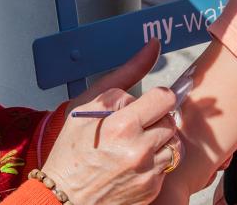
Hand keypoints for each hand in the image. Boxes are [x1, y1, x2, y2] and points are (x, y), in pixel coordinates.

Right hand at [44, 41, 181, 204]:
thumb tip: (153, 45)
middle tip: (134, 125)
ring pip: (173, 143)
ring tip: (133, 144)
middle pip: (171, 120)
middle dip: (156, 119)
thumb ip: (127, 72)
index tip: (146, 103)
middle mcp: (139, 151)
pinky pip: (167, 166)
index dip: (157, 97)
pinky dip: (154, 162)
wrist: (63, 197)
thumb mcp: (89, 103)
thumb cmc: (72, 149)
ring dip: (159, 141)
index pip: (166, 97)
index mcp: (122, 125)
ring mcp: (147, 174)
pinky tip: (132, 163)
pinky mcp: (152, 190)